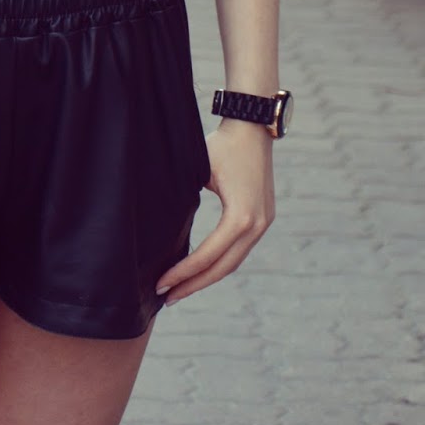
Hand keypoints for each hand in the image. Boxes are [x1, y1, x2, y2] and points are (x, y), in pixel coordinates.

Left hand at [156, 119, 274, 301]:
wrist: (252, 127)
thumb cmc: (222, 145)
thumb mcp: (198, 170)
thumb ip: (185, 200)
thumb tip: (161, 229)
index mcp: (241, 217)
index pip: (208, 256)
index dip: (184, 273)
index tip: (161, 284)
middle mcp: (257, 225)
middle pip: (223, 268)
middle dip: (194, 284)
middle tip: (166, 297)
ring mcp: (263, 223)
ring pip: (233, 262)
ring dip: (207, 278)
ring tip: (180, 289)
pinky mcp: (262, 219)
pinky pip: (239, 249)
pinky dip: (219, 263)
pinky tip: (200, 269)